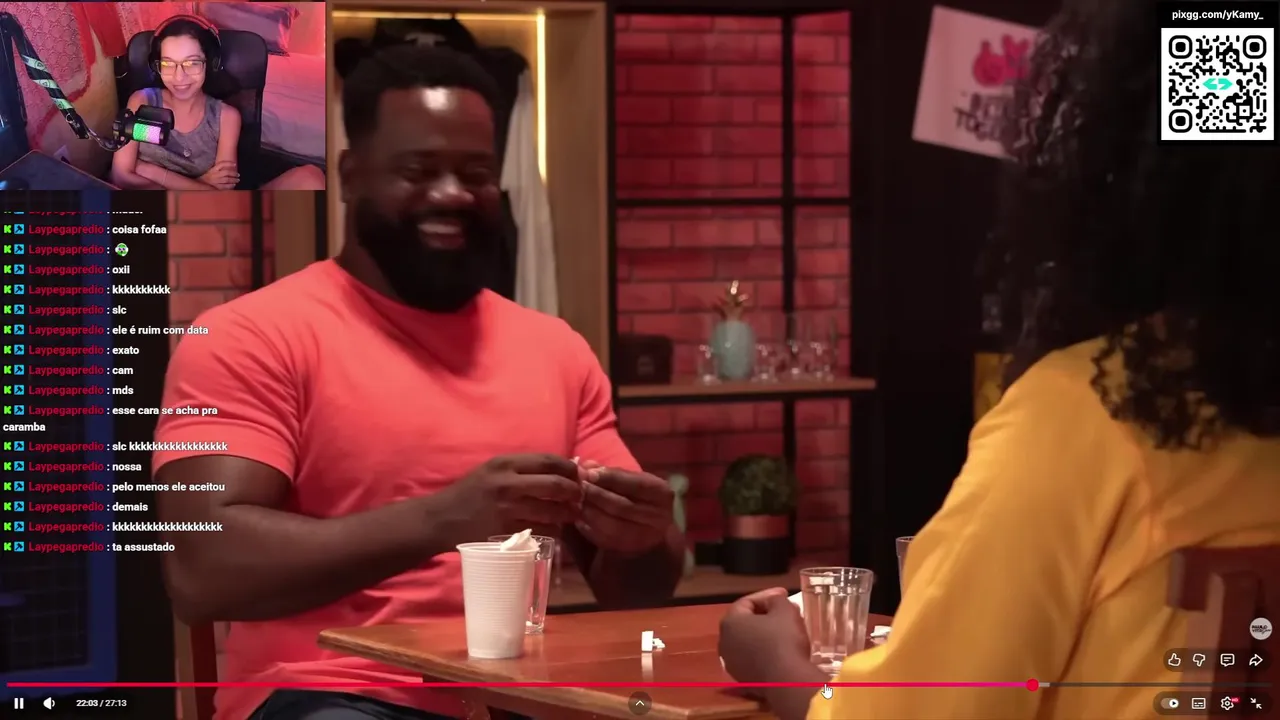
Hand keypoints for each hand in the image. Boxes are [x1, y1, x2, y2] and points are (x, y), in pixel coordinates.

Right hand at [200, 161, 238, 189]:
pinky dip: (230, 186)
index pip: (221, 164)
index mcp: (213, 170)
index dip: (229, 163)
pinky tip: (233, 185)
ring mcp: (215, 182)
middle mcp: (215, 175)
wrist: (200, 185)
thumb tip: (229, 168)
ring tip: (237, 180)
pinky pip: (225, 187)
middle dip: (233, 173)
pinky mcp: (216, 188)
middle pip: (226, 172)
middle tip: (238, 174)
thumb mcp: (211, 171)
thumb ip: (218, 170)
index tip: (235, 164)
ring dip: (233, 180)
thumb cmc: (206, 178)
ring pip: (227, 180)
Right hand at [430, 454, 582, 545]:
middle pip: (556, 485)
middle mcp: (507, 484)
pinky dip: (553, 529)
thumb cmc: (469, 493)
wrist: (440, 520)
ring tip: (572, 513)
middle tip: (580, 496)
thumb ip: (522, 469)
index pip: (549, 461)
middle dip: (575, 491)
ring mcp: (507, 509)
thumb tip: (559, 469)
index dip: (570, 468)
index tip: (578, 475)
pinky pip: (540, 530)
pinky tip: (556, 528)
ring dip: (568, 513)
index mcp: (505, 463)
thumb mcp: (492, 470)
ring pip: (551, 510)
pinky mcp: (506, 532)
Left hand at [574, 461, 671, 554]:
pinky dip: (589, 529)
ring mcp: (647, 538)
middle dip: (596, 496)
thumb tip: (587, 466)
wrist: (647, 533)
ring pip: (613, 526)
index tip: (589, 473)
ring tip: (575, 503)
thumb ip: (611, 474)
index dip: (611, 478)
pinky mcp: (631, 551)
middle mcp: (659, 517)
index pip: (636, 484)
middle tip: (578, 488)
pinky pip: (607, 541)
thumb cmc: (637, 500)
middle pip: (623, 506)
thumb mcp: (630, 483)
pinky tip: (578, 519)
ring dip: (590, 514)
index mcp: (661, 494)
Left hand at [719, 588, 810, 683]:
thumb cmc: (783, 639)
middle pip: (745, 622)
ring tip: (785, 628)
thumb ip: (776, 600)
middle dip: (765, 613)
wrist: (787, 681)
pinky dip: (765, 649)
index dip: (766, 595)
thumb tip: (773, 602)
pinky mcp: (743, 678)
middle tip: (784, 610)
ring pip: (749, 641)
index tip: (785, 594)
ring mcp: (732, 663)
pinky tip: (781, 649)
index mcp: (729, 623)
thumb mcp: (784, 610)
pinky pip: (753, 657)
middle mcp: (724, 642)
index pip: (746, 602)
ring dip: (765, 632)